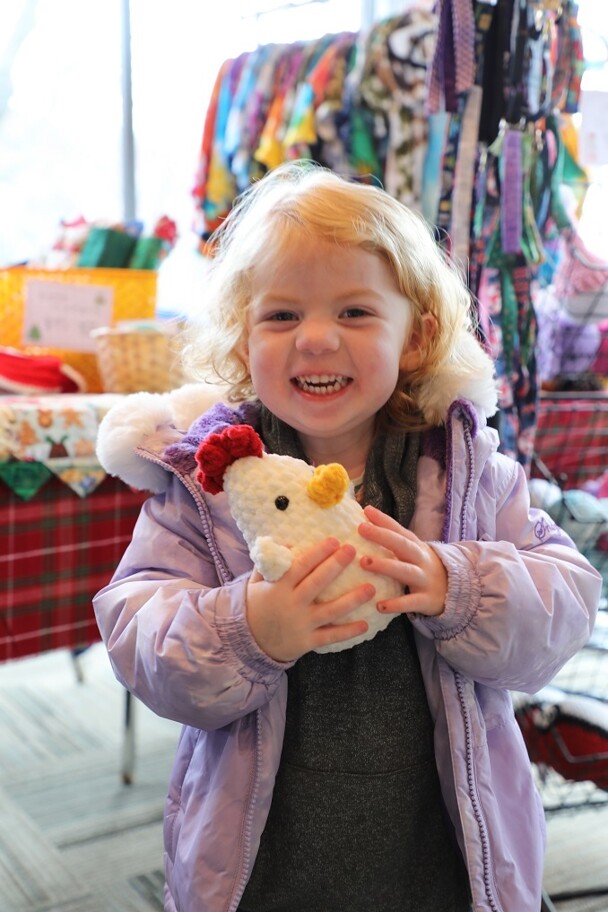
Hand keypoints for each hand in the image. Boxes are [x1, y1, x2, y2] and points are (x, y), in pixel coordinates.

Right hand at [246, 537, 374, 661]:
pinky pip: (330, 636)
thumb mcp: (256, 582)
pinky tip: (365, 625)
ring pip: (331, 611)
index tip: (335, 540)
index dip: (319, 552)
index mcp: (279, 587)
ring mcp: (301, 624)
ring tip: (371, 588)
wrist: (249, 643)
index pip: (302, 565)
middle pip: (318, 582)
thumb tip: (288, 542)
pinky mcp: (307, 642)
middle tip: (352, 550)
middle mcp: (292, 604)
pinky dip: (348, 632)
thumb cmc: (257, 606)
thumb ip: (270, 563)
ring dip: (352, 599)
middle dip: (336, 565)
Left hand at [358, 505, 446, 617]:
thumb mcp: (413, 552)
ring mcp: (425, 579)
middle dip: (382, 536)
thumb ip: (393, 541)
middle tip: (361, 529)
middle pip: (402, 545)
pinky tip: (379, 606)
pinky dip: (396, 604)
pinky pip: (410, 602)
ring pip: (405, 571)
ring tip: (364, 562)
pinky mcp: (426, 600)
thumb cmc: (422, 568)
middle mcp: (421, 559)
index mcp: (415, 546)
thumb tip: (364, 524)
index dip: (384, 520)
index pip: (399, 530)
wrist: (455, 592)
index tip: (366, 510)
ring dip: (385, 566)